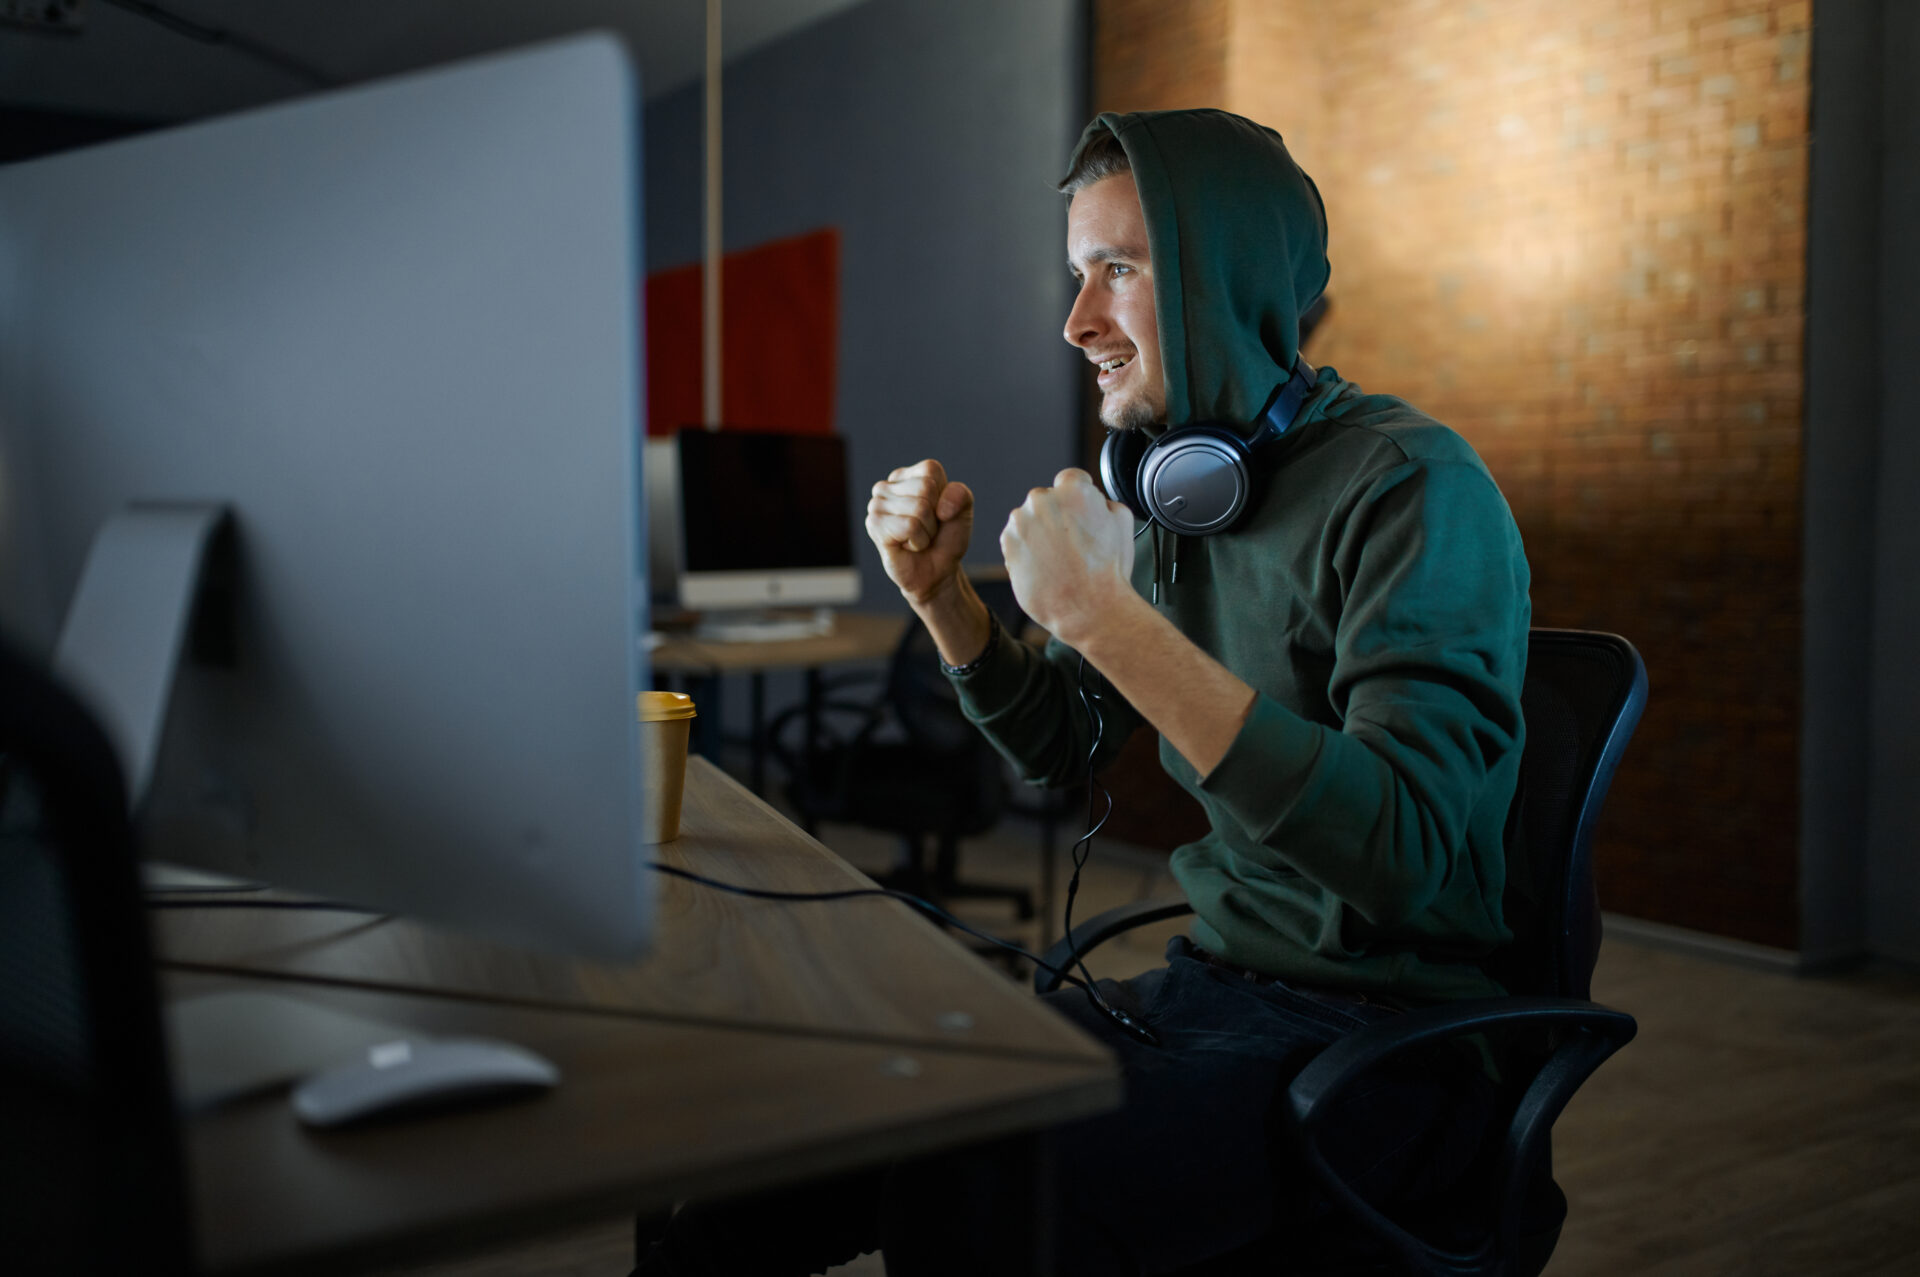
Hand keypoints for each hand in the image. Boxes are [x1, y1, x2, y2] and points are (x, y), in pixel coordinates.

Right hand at [865, 459, 973, 606]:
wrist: (936, 572)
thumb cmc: (945, 539)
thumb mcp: (962, 512)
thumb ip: (961, 495)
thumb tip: (941, 507)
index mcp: (907, 476)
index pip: (931, 470)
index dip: (944, 496)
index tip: (939, 513)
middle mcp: (887, 486)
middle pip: (925, 488)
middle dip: (935, 516)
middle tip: (927, 529)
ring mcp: (876, 505)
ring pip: (919, 508)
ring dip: (927, 531)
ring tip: (917, 538)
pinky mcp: (874, 525)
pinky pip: (910, 526)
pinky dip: (918, 540)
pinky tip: (908, 546)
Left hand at [1000, 468, 1135, 646]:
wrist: (1087, 608)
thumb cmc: (1107, 569)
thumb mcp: (1122, 522)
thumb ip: (1105, 501)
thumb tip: (1095, 500)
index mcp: (1072, 489)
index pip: (1072, 480)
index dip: (1080, 499)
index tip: (1082, 515)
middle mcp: (1042, 500)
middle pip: (1048, 499)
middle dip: (1057, 516)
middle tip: (1073, 543)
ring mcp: (1021, 522)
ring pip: (1029, 519)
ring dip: (1040, 532)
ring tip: (1060, 559)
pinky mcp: (1007, 545)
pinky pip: (1017, 540)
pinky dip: (1027, 550)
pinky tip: (1046, 567)